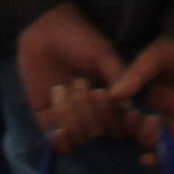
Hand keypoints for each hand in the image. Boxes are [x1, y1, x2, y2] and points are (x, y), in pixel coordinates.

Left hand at [17, 1, 131, 151]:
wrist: (44, 30)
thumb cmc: (79, 38)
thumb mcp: (102, 55)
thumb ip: (117, 78)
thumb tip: (128, 108)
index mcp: (114, 99)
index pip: (125, 124)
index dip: (125, 123)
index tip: (121, 109)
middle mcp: (95, 114)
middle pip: (103, 131)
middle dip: (94, 110)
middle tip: (81, 82)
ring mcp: (73, 120)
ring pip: (81, 137)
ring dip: (72, 115)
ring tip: (62, 87)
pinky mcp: (49, 122)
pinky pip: (58, 143)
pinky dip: (58, 136)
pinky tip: (56, 117)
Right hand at [105, 36, 173, 166]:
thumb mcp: (158, 57)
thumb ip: (137, 75)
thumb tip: (112, 94)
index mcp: (161, 106)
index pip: (144, 128)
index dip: (135, 129)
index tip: (130, 120)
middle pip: (161, 143)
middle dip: (150, 143)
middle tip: (145, 131)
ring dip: (169, 157)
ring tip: (157, 155)